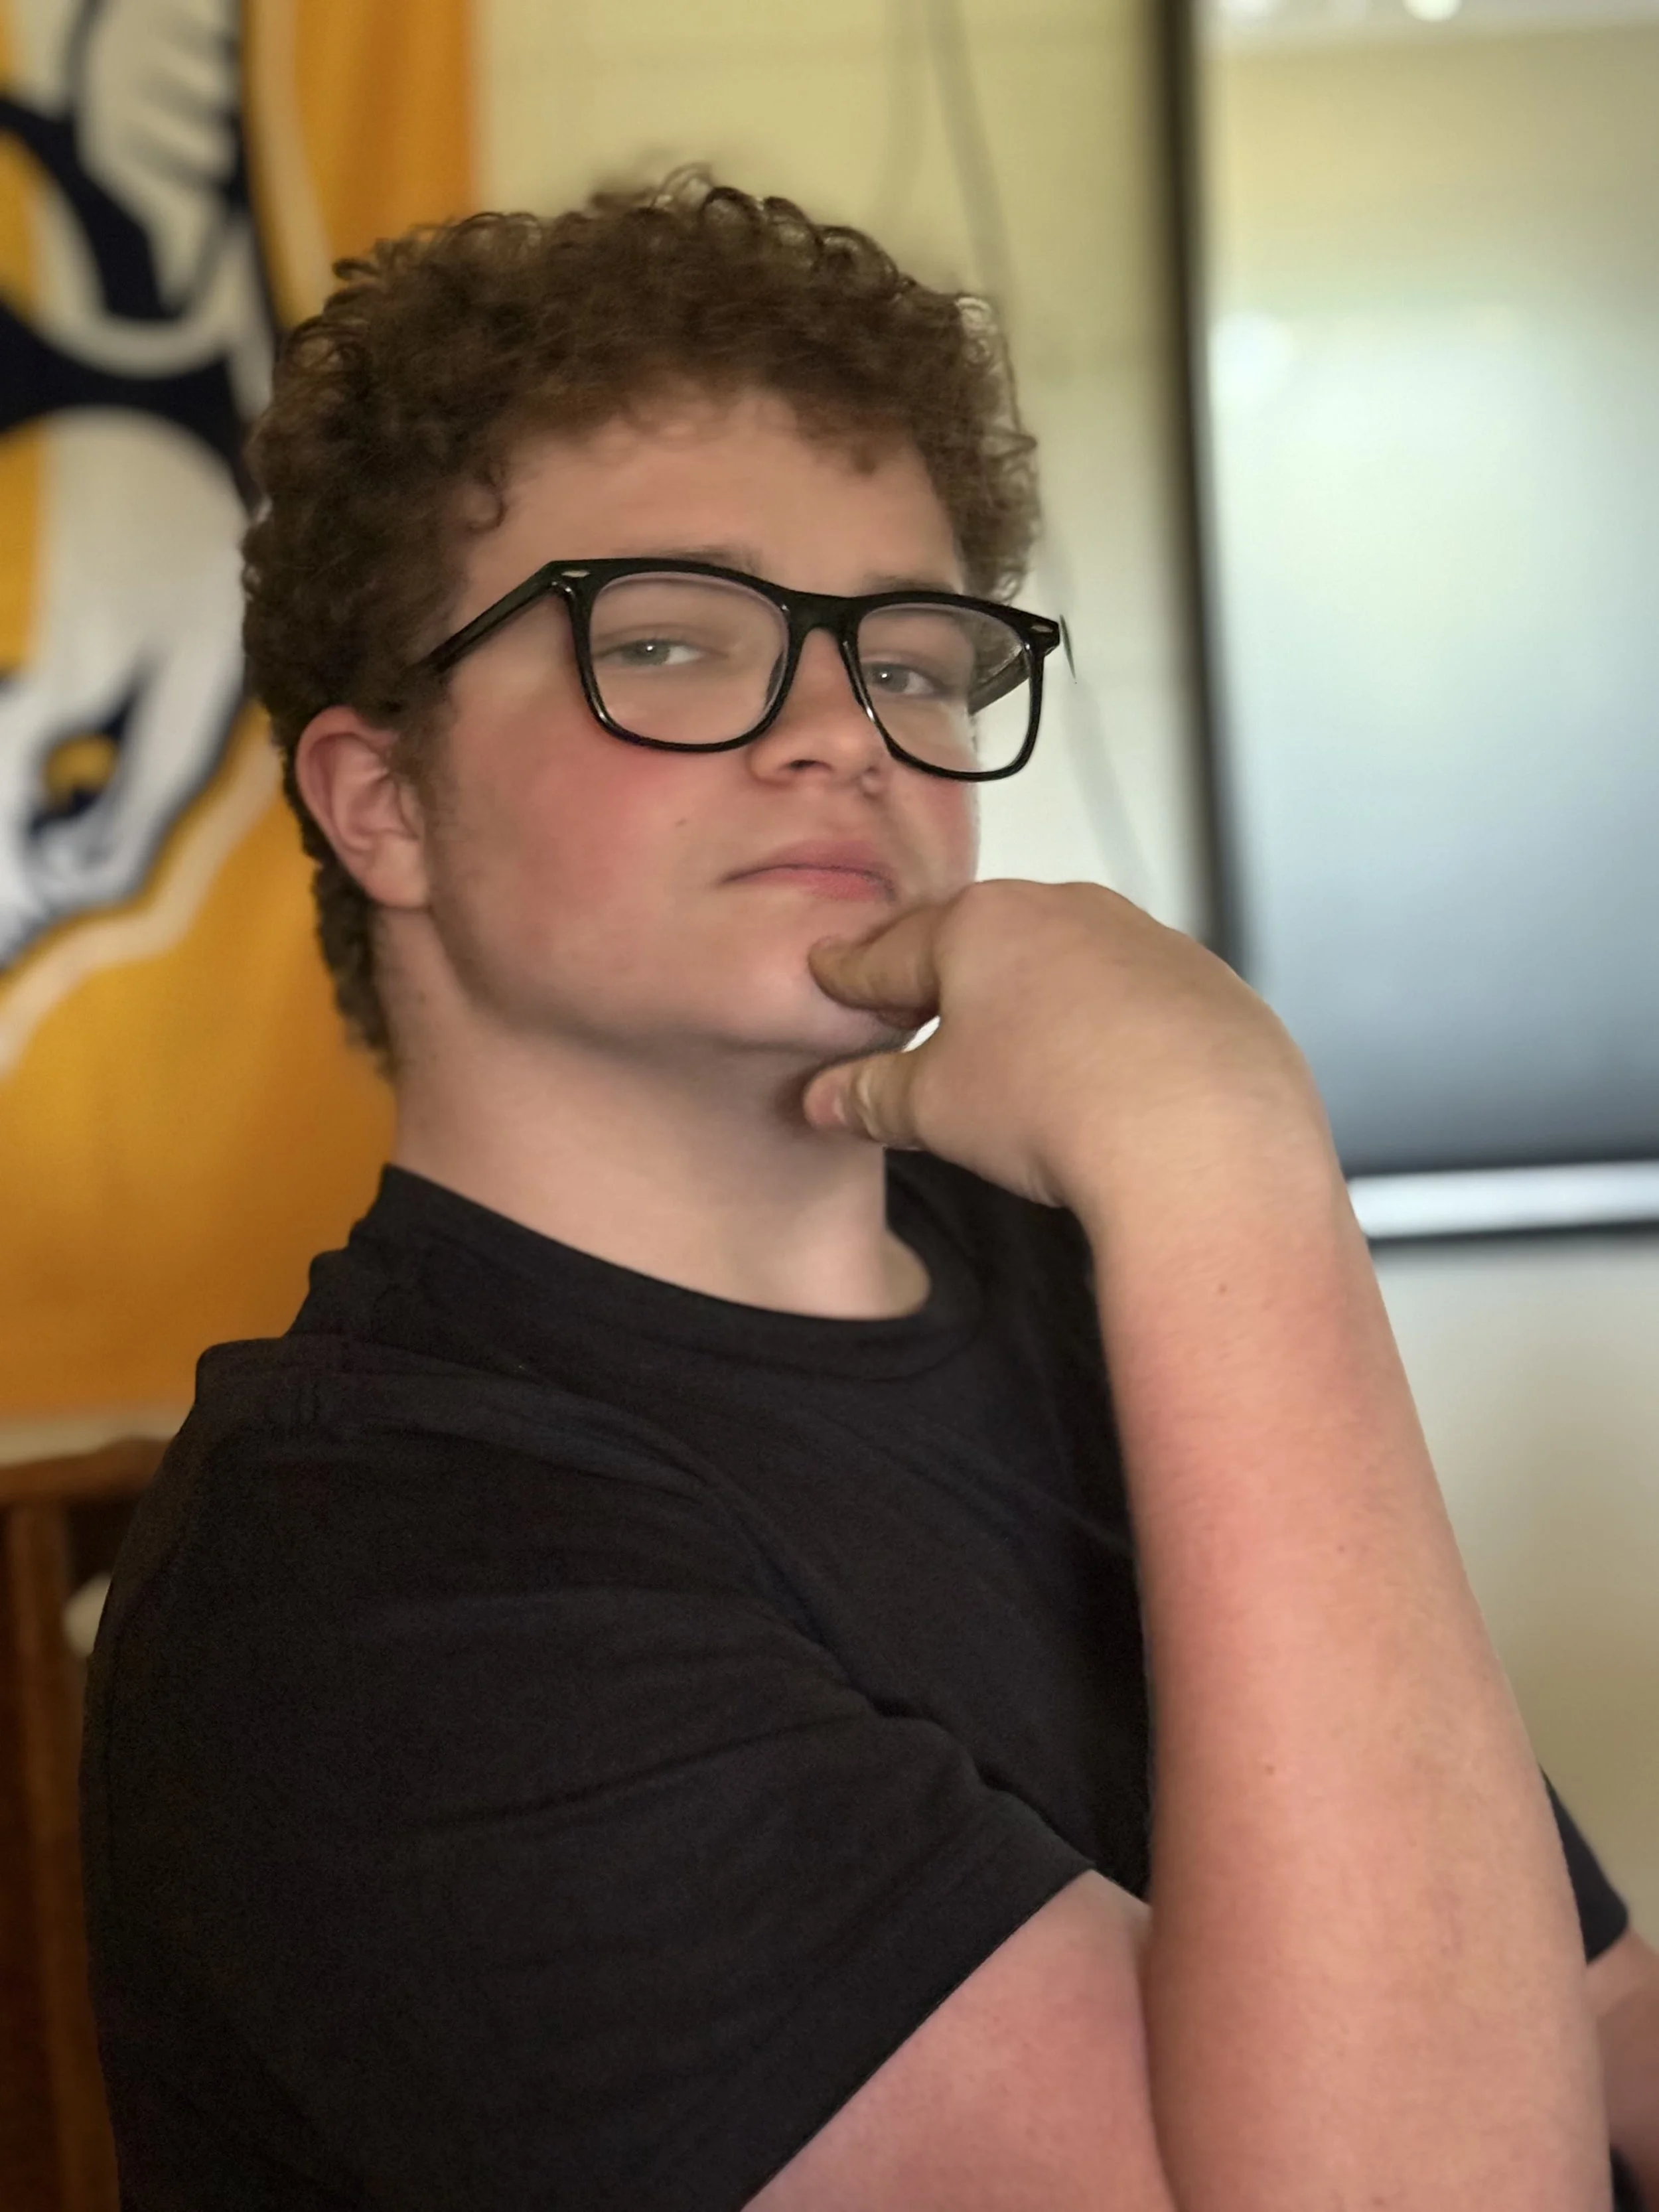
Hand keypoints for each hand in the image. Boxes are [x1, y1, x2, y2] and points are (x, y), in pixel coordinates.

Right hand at [801, 879, 1331, 1219]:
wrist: (1205, 1141)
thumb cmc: (1059, 1107)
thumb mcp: (933, 1108)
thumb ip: (870, 1096)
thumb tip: (827, 1099)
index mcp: (983, 923)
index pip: (892, 950)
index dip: (852, 973)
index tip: (832, 973)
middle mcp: (1067, 910)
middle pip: (983, 944)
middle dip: (947, 980)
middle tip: (916, 1015)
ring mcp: (1145, 941)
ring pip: (1066, 965)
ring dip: (1035, 1004)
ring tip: (1018, 1063)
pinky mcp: (1207, 984)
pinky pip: (1138, 1000)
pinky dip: (1110, 1031)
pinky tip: (1106, 1083)